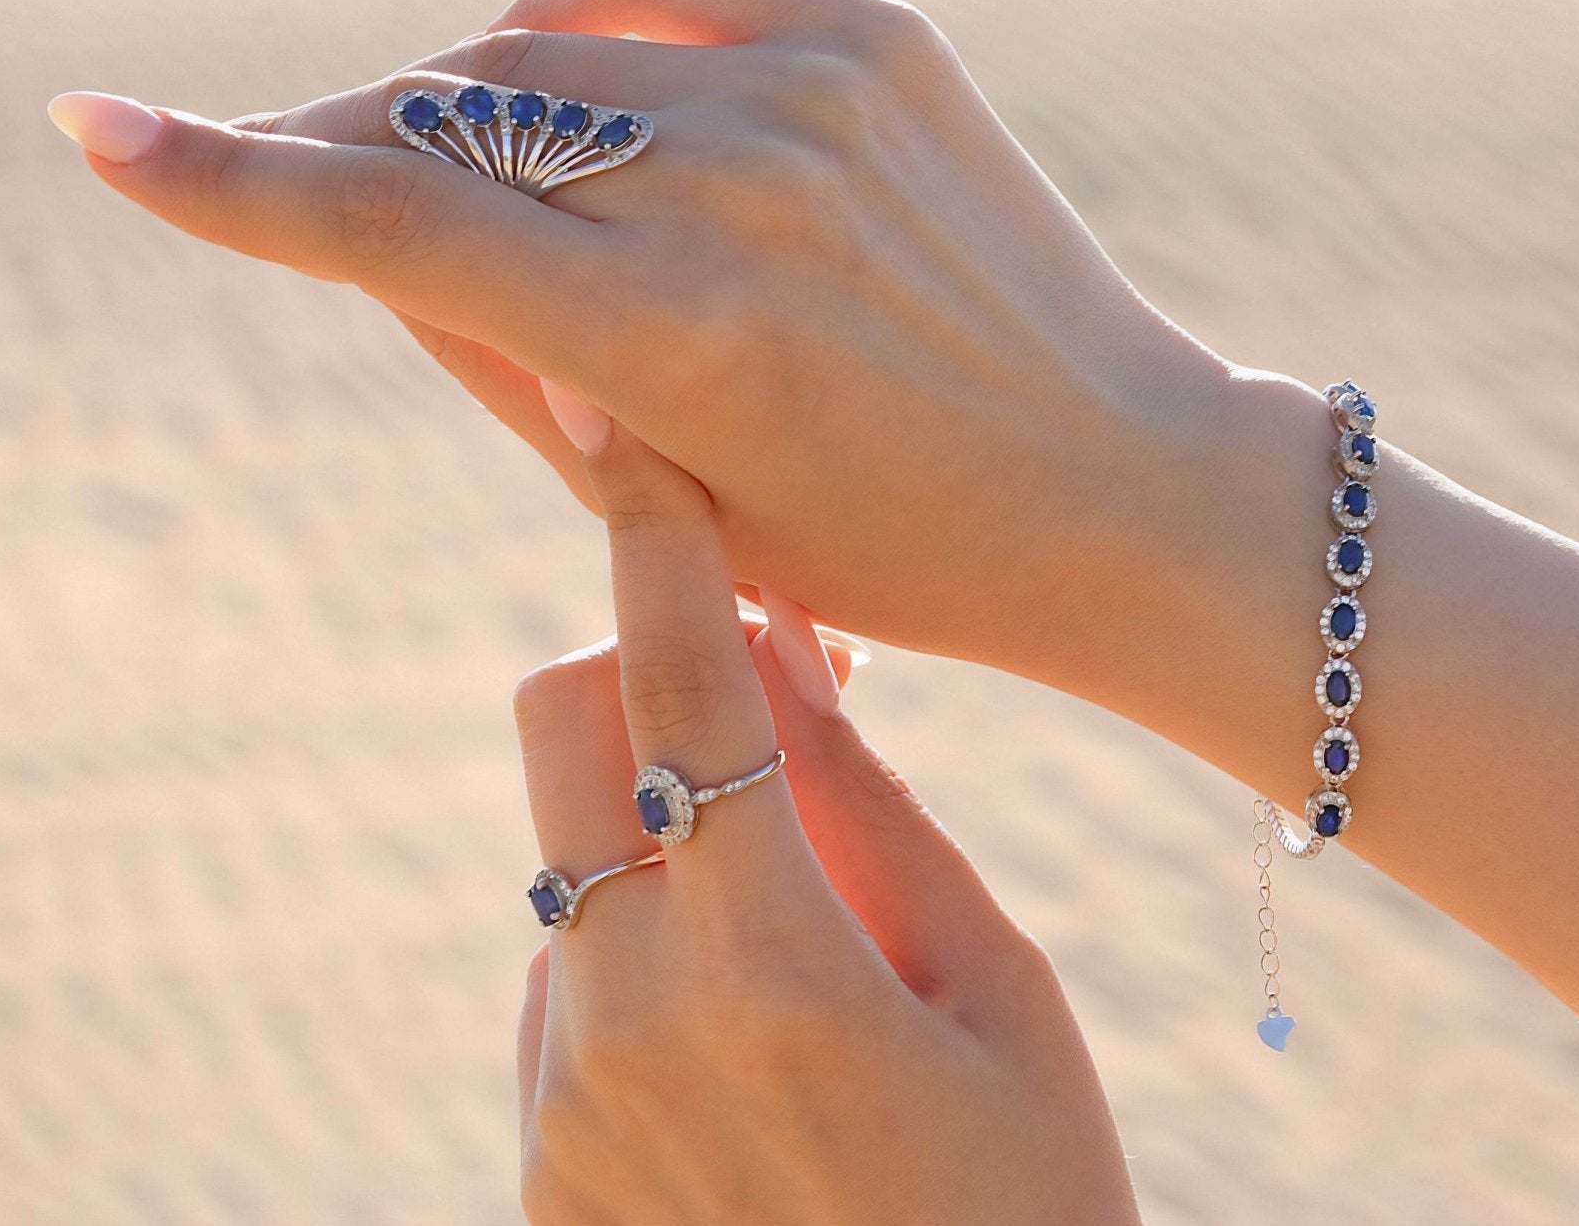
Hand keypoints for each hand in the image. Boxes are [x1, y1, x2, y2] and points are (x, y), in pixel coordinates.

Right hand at [53, 0, 1259, 688]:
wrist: (1115, 485)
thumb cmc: (898, 546)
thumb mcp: (674, 503)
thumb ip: (507, 365)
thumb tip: (372, 225)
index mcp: (682, 336)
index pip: (392, 222)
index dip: (228, 182)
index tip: (103, 134)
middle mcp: (739, 184)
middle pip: (447, 121)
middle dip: (347, 157)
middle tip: (300, 184)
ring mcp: (815, 90)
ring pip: (536, 48)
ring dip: (457, 101)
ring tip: (453, 166)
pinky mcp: (875, 37)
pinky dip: (572, 11)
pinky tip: (544, 56)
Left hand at [508, 406, 1137, 1223]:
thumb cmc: (1033, 1214)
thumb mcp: (1006, 1007)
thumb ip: (887, 822)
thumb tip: (796, 664)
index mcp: (769, 965)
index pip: (678, 688)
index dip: (653, 539)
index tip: (622, 430)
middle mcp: (626, 1018)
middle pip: (558, 732)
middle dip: (641, 674)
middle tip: (778, 711)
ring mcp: (566, 1100)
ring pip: (572, 860)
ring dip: (668, 833)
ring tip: (816, 937)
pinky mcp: (545, 1162)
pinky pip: (572, 979)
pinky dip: (649, 945)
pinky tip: (767, 1039)